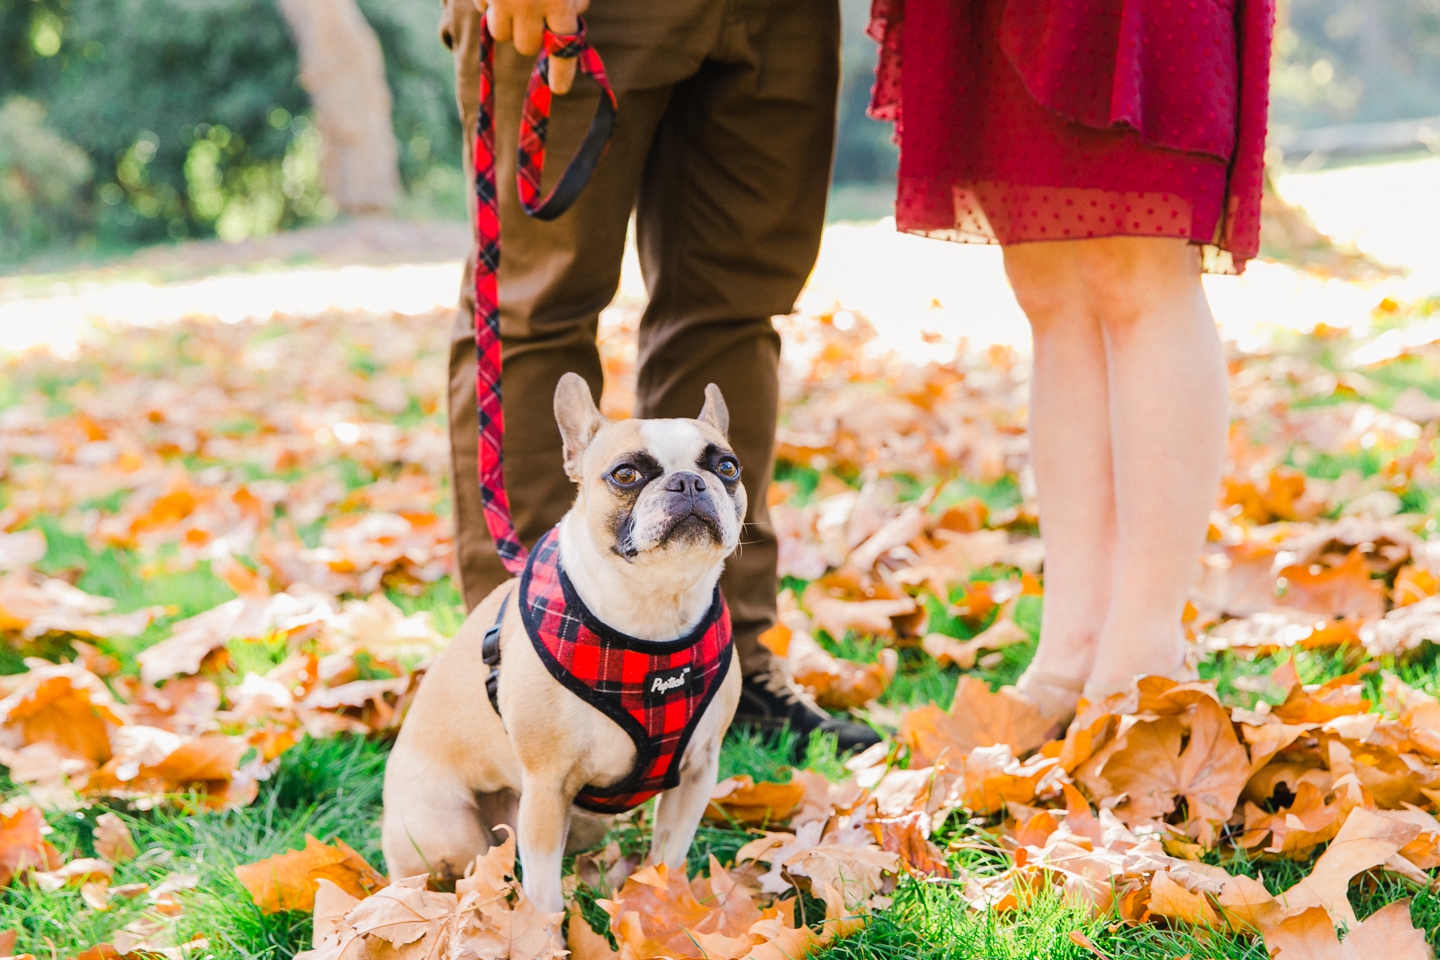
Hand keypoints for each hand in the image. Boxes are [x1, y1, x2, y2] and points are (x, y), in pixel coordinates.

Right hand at [472, 0, 589, 93]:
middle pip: (526, 46)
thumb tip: (573, 21)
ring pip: (500, 33)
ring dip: (507, 22)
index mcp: (557, 0)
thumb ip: (573, 1)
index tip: (559, 89)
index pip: (562, 48)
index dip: (561, 72)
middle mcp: (526, 2)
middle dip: (531, 36)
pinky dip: (488, 1)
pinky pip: (481, 8)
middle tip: (536, 13)